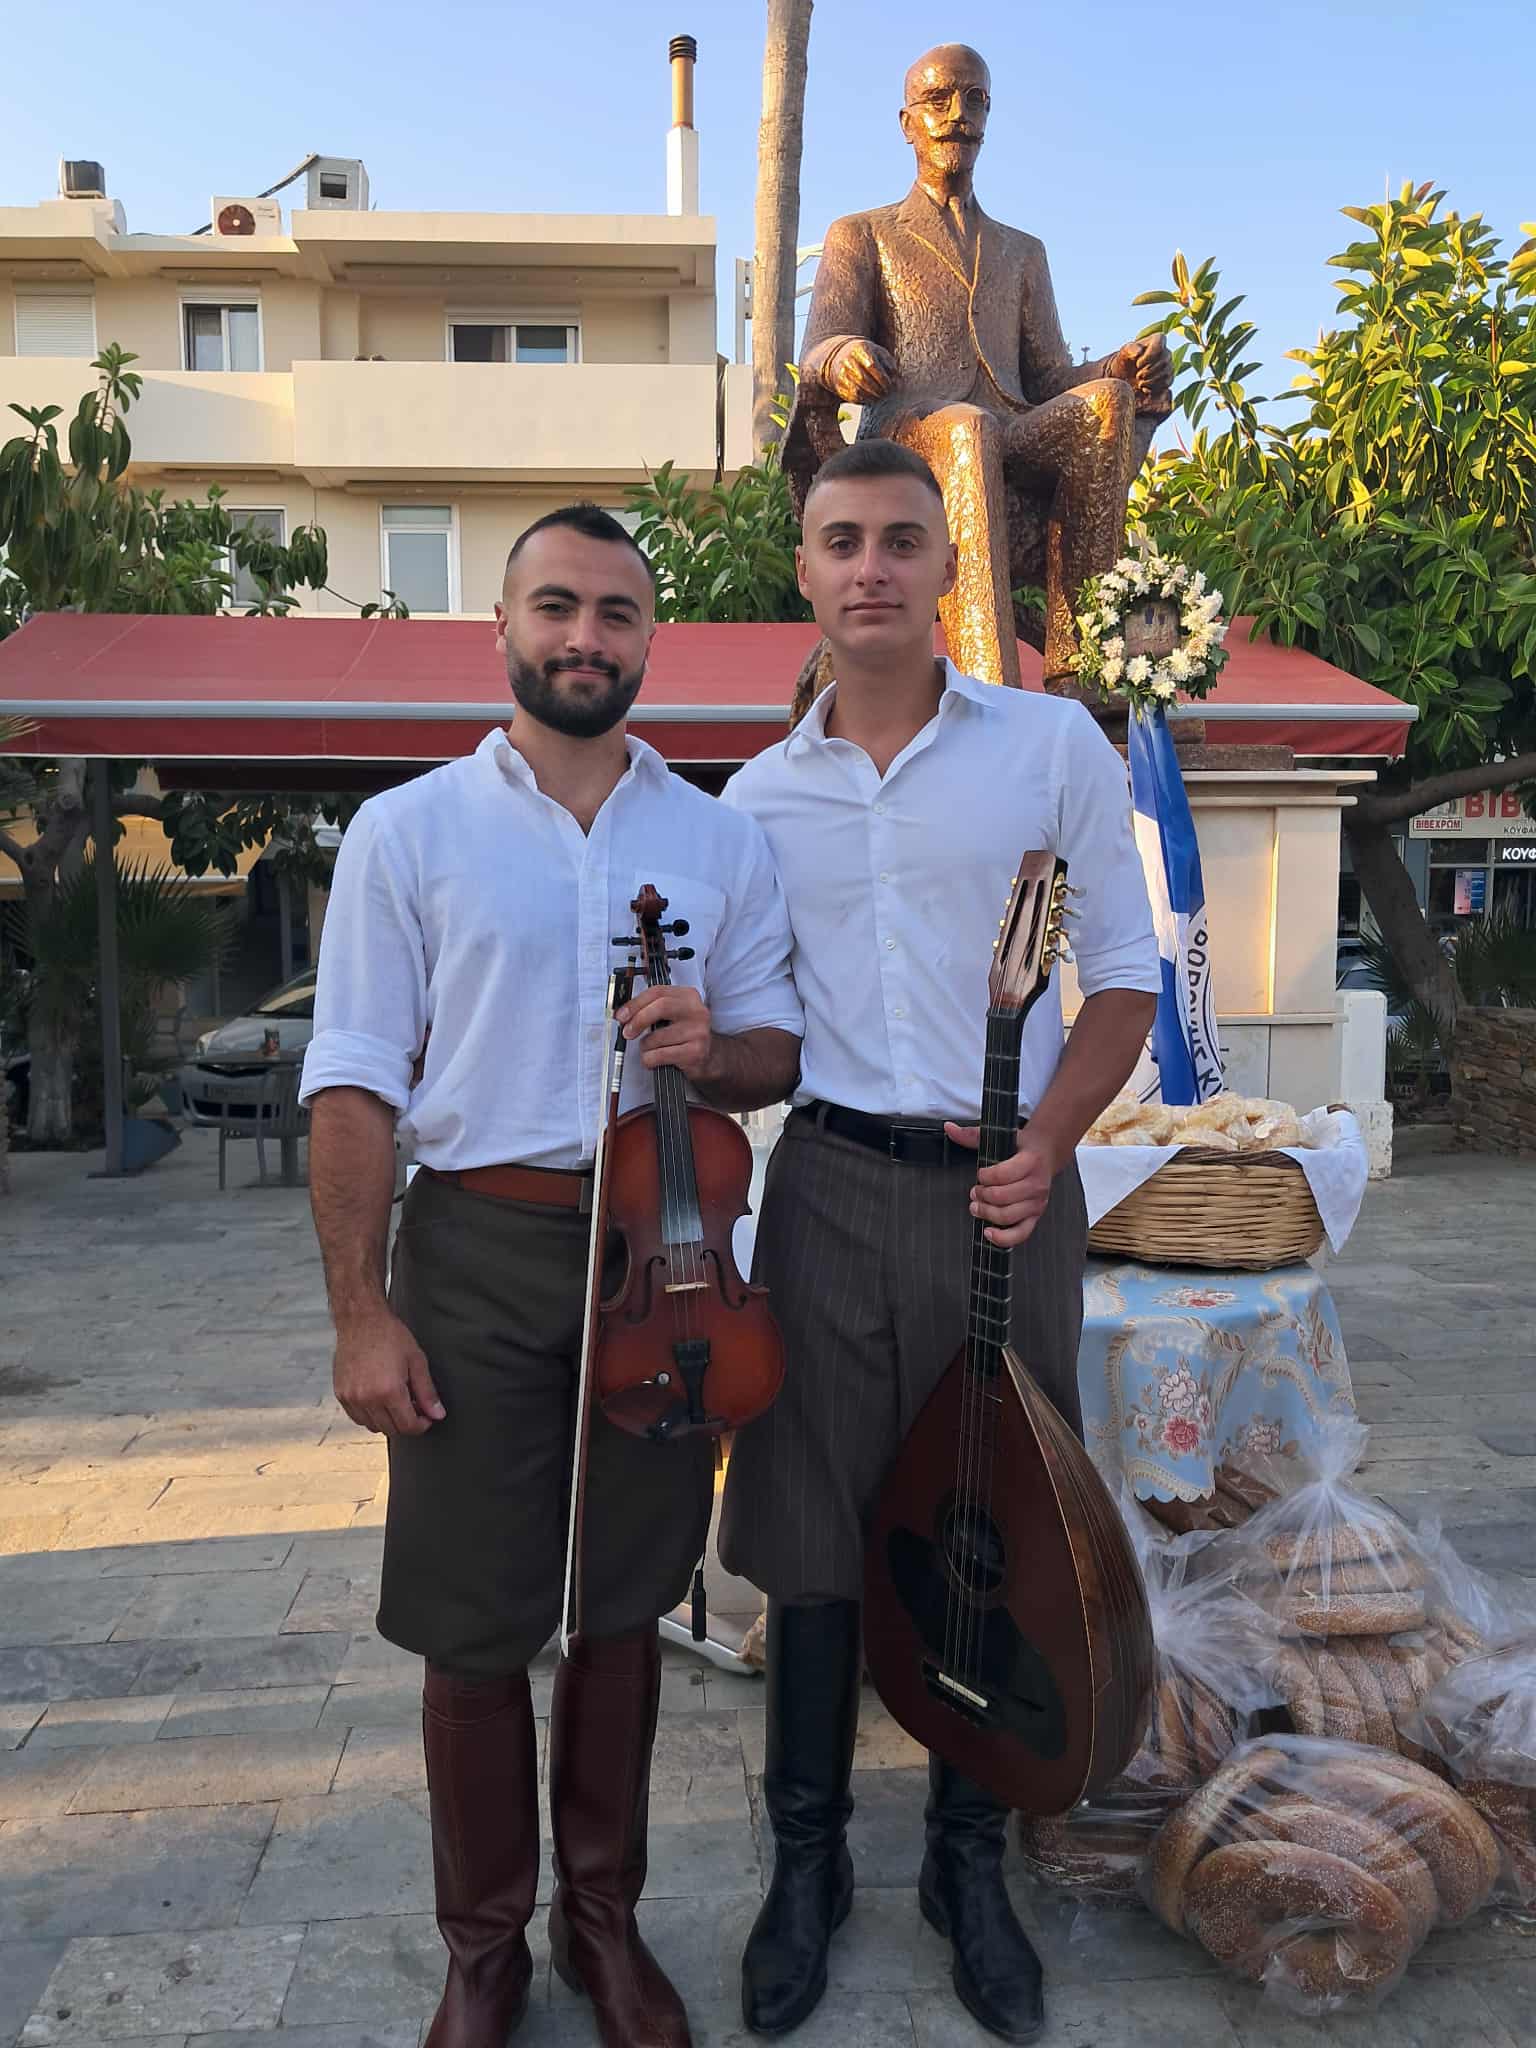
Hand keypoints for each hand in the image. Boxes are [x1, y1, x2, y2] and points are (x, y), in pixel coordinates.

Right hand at [332, 1307, 445, 1436]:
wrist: (361, 1320)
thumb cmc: (390, 1336)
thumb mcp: (417, 1361)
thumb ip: (428, 1392)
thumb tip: (438, 1415)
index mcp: (389, 1391)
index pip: (408, 1426)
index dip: (421, 1425)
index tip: (427, 1417)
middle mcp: (368, 1399)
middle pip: (391, 1429)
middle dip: (406, 1423)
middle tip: (415, 1407)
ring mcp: (352, 1398)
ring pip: (373, 1426)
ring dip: (388, 1420)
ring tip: (396, 1401)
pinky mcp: (341, 1394)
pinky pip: (358, 1417)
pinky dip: (370, 1415)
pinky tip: (379, 1398)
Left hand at [618, 983, 715, 1082]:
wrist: (709, 1056)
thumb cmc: (684, 1034)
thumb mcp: (672, 1014)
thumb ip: (651, 1009)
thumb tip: (624, 1014)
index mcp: (688, 996)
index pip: (657, 992)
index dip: (635, 1003)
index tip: (621, 1015)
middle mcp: (696, 1011)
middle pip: (660, 1007)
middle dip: (638, 1020)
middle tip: (627, 1032)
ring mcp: (698, 1032)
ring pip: (656, 1037)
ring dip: (645, 1047)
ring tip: (650, 1049)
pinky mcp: (695, 1052)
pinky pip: (660, 1055)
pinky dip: (650, 1060)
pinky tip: (655, 1059)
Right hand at [828, 339, 898, 402]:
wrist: (842, 355)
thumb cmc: (868, 354)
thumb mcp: (880, 353)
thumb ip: (890, 364)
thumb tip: (897, 381)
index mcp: (859, 349)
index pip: (871, 365)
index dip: (882, 378)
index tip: (890, 385)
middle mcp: (848, 360)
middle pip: (863, 379)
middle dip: (877, 389)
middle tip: (886, 394)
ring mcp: (841, 373)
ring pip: (857, 390)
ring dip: (871, 397)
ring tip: (880, 398)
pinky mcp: (838, 385)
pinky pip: (852, 397)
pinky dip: (864, 400)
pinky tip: (871, 399)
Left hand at [943, 1124, 1061, 1248]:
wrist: (1047, 1153)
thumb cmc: (1022, 1147)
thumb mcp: (1000, 1136)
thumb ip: (972, 1134)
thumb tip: (949, 1128)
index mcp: (1030, 1162)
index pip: (1001, 1175)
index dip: (984, 1176)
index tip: (980, 1174)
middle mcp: (1036, 1184)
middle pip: (1001, 1197)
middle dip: (981, 1195)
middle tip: (975, 1191)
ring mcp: (1037, 1202)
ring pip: (1007, 1216)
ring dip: (986, 1212)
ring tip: (977, 1206)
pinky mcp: (1035, 1216)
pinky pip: (1020, 1234)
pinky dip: (1003, 1238)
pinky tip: (988, 1232)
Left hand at [1108, 334, 1172, 406]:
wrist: (1126, 375)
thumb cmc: (1126, 360)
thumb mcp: (1124, 353)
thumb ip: (1130, 349)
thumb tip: (1139, 352)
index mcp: (1157, 340)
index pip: (1159, 345)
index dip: (1149, 356)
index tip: (1137, 364)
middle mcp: (1166, 351)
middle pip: (1164, 361)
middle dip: (1149, 371)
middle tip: (1137, 376)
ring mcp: (1169, 365)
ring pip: (1166, 373)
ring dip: (1151, 381)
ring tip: (1140, 383)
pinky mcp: (1169, 378)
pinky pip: (1166, 383)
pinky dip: (1154, 388)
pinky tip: (1144, 388)